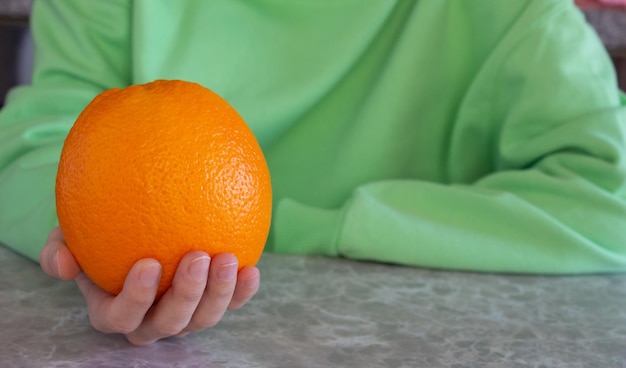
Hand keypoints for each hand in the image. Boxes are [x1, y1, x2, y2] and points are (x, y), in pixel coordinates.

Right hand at [39, 227, 260, 344]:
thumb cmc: (99, 234)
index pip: (120, 316)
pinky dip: (242, 291)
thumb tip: (62, 265)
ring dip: (218, 293)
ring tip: (227, 258)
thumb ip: (59, 248)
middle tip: (198, 256)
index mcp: (113, 310)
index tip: (148, 263)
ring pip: (202, 319)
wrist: (136, 228)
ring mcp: (183, 316)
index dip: (135, 298)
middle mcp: (150, 320)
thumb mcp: (70, 235)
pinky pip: (230, 304)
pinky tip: (251, 268)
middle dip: (186, 295)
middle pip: (168, 323)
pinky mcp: (210, 303)